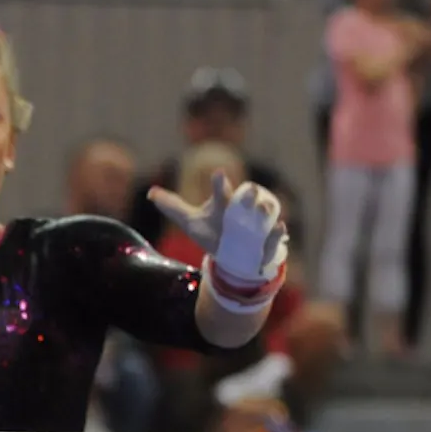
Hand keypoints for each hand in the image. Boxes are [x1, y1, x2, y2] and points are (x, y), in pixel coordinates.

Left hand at [150, 172, 286, 303]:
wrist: (229, 258)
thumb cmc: (210, 232)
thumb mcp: (190, 222)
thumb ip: (172, 207)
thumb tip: (151, 193)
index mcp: (224, 203)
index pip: (222, 190)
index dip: (220, 183)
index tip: (218, 174)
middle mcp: (242, 210)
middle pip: (247, 197)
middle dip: (249, 194)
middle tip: (249, 192)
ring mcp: (256, 223)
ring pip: (264, 211)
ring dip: (265, 208)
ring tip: (262, 209)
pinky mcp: (266, 239)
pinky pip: (274, 234)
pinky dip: (277, 231)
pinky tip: (279, 227)